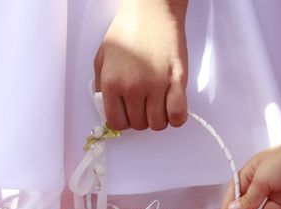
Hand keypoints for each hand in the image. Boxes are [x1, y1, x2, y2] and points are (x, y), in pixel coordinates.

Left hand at [94, 0, 188, 130]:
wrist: (152, 11)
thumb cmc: (129, 30)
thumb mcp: (103, 57)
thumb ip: (102, 85)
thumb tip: (108, 107)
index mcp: (112, 82)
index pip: (117, 122)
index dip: (123, 121)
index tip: (128, 114)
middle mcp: (133, 87)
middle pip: (139, 125)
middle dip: (142, 118)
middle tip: (144, 104)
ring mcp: (156, 85)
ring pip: (158, 124)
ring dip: (159, 119)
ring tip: (159, 104)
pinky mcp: (177, 81)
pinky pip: (178, 115)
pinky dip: (176, 118)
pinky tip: (173, 108)